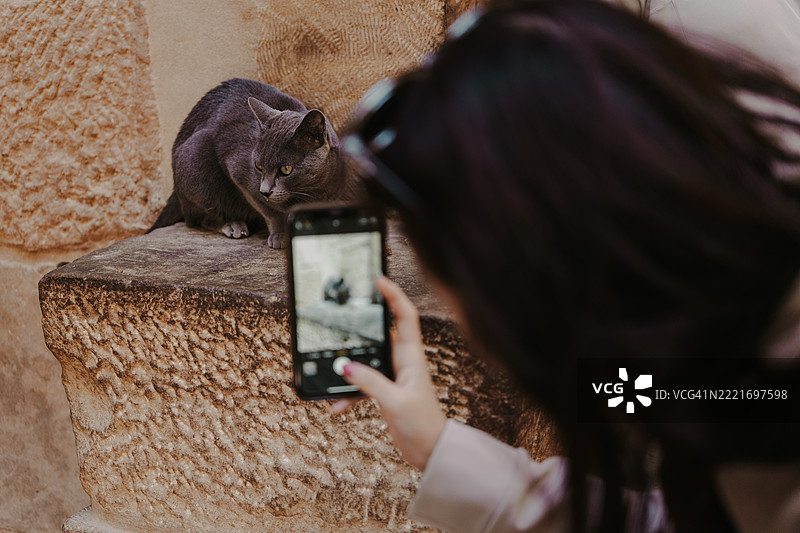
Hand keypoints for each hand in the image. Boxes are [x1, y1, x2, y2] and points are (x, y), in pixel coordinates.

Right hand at [330, 275, 446, 470]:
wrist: (430, 452)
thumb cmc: (423, 425)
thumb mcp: (395, 402)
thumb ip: (370, 383)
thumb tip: (345, 367)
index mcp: (412, 357)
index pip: (405, 316)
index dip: (394, 295)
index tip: (378, 278)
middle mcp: (403, 362)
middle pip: (382, 333)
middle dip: (362, 325)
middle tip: (345, 312)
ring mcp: (393, 376)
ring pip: (366, 361)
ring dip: (349, 369)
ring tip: (332, 375)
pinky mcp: (385, 392)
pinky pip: (362, 385)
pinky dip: (349, 394)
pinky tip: (338, 407)